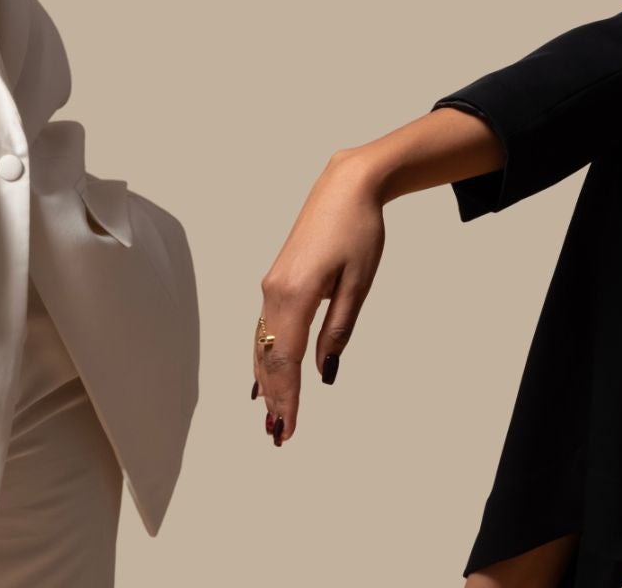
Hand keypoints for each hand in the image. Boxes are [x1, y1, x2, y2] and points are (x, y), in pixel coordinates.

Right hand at [253, 150, 385, 446]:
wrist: (346, 186)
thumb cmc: (359, 231)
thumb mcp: (358, 284)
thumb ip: (338, 330)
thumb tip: (324, 373)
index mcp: (294, 295)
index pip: (286, 362)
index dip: (287, 399)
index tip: (288, 430)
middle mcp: (273, 293)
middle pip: (268, 359)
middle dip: (273, 399)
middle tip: (278, 436)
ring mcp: (270, 285)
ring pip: (262, 344)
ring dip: (265, 381)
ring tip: (270, 415)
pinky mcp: (275, 279)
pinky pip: (264, 327)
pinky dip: (263, 356)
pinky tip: (262, 375)